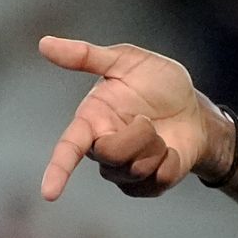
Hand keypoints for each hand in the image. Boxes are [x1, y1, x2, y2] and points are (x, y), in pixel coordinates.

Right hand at [37, 37, 227, 199]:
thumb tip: (44, 43)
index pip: (68, 148)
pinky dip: (172, 161)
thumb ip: (87, 56)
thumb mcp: (127, 60)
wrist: (193, 107)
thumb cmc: (157, 83)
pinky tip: (172, 150)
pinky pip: (159, 180)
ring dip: (157, 146)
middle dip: (138, 135)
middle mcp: (102, 149)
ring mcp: (125, 171)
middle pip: (112, 155)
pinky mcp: (148, 185)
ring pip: (137, 169)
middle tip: (149, 120)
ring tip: (159, 133)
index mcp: (91, 121)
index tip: (49, 193)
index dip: (58, 170)